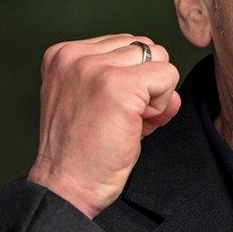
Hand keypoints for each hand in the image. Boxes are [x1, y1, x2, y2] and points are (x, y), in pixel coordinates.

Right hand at [28, 34, 181, 217]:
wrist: (67, 187)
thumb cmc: (83, 152)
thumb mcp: (98, 103)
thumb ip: (130, 82)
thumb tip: (169, 80)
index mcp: (63, 54)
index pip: (124, 44)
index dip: (132, 78)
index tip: (116, 109)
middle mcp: (75, 55)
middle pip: (145, 47)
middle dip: (147, 83)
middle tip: (126, 118)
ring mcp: (96, 68)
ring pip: (159, 59)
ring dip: (155, 94)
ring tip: (129, 121)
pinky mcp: (119, 86)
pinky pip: (168, 76)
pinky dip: (164, 104)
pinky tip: (140, 125)